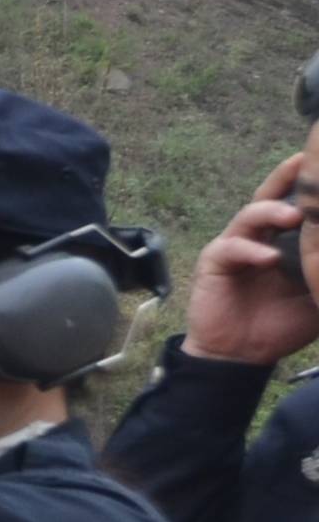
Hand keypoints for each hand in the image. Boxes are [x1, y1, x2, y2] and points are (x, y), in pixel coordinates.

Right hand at [178, 147, 318, 367]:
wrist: (242, 356)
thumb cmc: (280, 325)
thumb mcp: (318, 297)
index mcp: (283, 241)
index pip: (295, 205)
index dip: (306, 185)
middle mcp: (258, 237)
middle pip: (269, 197)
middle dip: (285, 178)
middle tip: (306, 164)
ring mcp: (234, 247)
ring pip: (249, 215)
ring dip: (271, 211)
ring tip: (294, 216)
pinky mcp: (214, 262)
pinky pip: (232, 248)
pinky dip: (251, 251)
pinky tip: (269, 258)